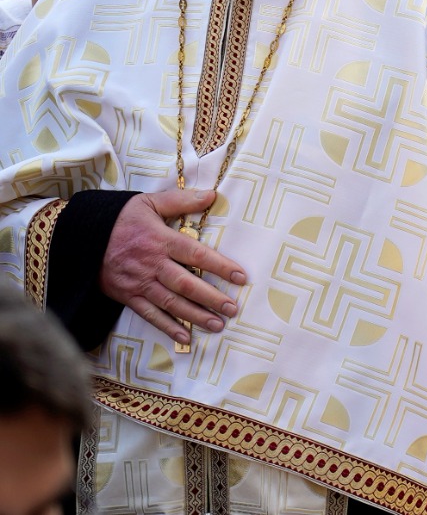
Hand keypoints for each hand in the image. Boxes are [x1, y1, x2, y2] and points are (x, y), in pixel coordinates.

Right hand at [100, 189, 248, 344]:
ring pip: (172, 303)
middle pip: (187, 285)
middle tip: (233, 309)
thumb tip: (212, 195)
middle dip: (212, 298)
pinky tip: (186, 338)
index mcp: (161, 241)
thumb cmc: (119, 218)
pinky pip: (150, 315)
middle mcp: (152, 265)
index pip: (197, 255)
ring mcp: (139, 283)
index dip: (221, 267)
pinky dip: (168, 327)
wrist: (78, 237)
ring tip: (218, 325)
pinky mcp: (127, 296)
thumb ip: (181, 200)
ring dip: (196, 316)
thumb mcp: (149, 202)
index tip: (240, 277)